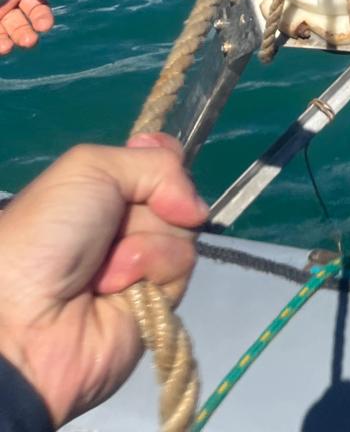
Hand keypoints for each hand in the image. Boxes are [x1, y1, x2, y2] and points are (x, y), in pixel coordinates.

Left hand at [0, 133, 207, 427]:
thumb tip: (197, 208)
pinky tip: (115, 288)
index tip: (160, 157)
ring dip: (146, 241)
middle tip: (118, 220)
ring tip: (106, 267)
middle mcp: (127, 223)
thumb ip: (157, 165)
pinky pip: (181, 268)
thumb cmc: (48, 232)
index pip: (160, 161)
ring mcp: (144, 263)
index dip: (166, 158)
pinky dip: (151, 270)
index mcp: (105, 188)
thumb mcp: (90, 169)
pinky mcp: (158, 302)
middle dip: (156, 202)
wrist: (25, 319)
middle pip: (179, 195)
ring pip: (184, 231)